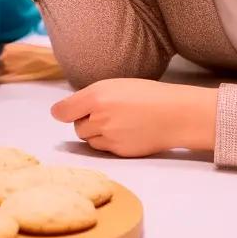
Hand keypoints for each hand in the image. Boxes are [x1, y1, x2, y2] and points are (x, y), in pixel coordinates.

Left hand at [51, 78, 217, 156]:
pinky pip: (104, 149)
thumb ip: (87, 97)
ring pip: (89, 140)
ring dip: (96, 133)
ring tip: (116, 122)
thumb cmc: (145, 94)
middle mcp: (100, 119)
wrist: (175, 114)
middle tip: (103, 113)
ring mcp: (110, 138)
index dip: (62, 112)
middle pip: (77, 127)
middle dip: (85, 122)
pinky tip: (125, 132)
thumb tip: (61, 112)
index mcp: (96, 97)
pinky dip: (108, 143)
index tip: (63, 113)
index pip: (63, 111)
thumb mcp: (113, 85)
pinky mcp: (120, 152)